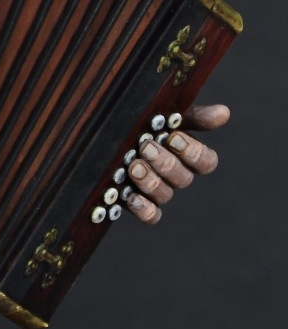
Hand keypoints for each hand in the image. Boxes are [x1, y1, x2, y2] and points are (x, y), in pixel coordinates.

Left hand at [125, 102, 228, 223]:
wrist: (105, 131)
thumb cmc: (139, 122)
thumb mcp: (163, 112)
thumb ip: (191, 115)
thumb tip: (223, 113)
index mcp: (184, 152)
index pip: (205, 161)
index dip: (193, 153)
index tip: (174, 137)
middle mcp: (173, 174)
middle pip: (183, 178)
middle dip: (165, 163)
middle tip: (145, 147)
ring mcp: (156, 189)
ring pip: (165, 195)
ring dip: (151, 182)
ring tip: (133, 166)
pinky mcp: (138, 202)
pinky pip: (151, 215)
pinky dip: (143, 208)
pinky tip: (130, 196)